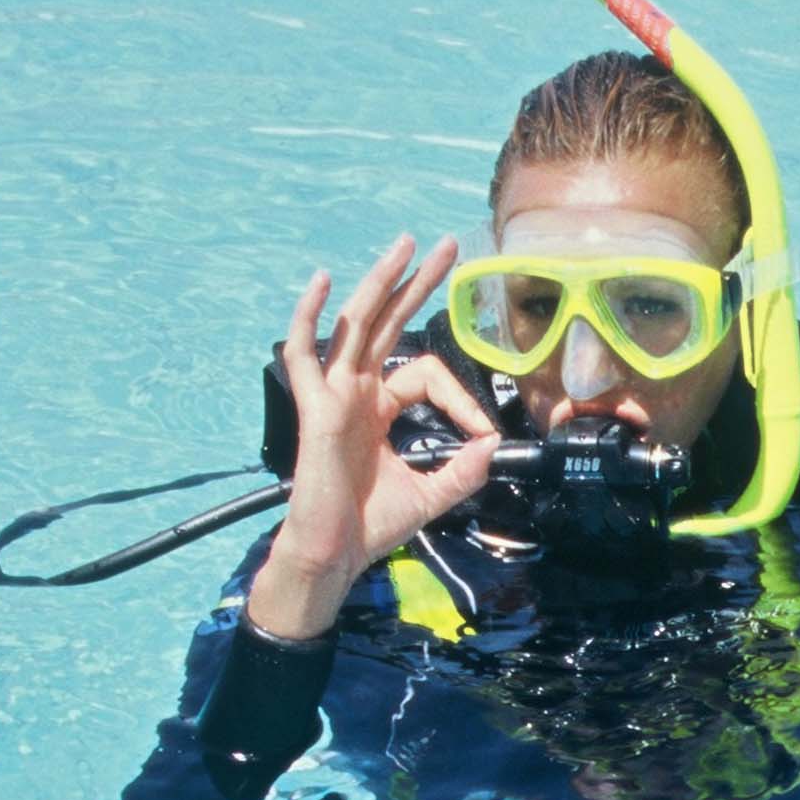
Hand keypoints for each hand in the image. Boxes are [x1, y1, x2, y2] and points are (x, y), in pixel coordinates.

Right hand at [239, 235, 500, 641]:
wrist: (335, 554)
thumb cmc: (371, 527)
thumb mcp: (432, 495)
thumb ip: (463, 471)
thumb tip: (494, 444)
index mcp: (379, 408)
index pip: (424, 375)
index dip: (460, 398)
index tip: (483, 434)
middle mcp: (356, 392)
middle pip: (389, 323)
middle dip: (416, 283)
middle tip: (445, 245)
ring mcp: (334, 395)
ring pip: (356, 324)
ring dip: (380, 282)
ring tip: (404, 245)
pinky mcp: (317, 408)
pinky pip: (304, 355)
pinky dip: (309, 317)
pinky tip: (324, 282)